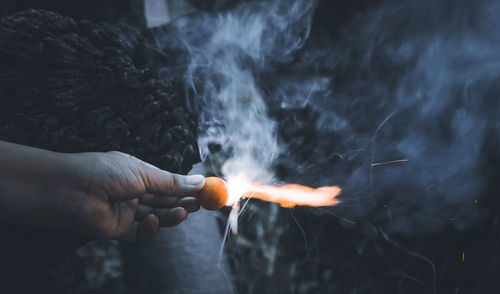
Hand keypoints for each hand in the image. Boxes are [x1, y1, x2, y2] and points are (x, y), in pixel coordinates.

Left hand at [66, 151, 204, 240]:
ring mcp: (125, 211)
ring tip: (185, 211)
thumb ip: (171, 182)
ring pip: (155, 216)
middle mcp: (132, 192)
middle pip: (163, 200)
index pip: (166, 181)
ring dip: (172, 215)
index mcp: (136, 173)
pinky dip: (151, 229)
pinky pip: (140, 232)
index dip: (185, 186)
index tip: (205, 190)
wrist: (72, 190)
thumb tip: (199, 181)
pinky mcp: (118, 229)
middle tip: (201, 204)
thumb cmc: (105, 172)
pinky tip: (153, 220)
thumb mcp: (144, 173)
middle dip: (183, 202)